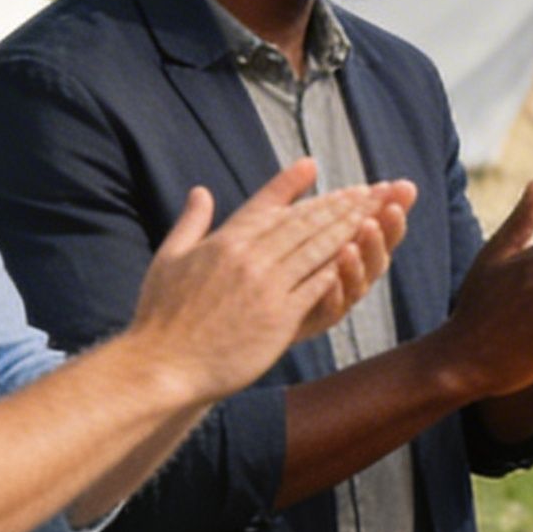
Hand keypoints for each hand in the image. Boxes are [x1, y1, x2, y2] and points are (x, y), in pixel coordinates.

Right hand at [125, 162, 417, 398]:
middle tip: (364, 190)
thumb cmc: (160, 317)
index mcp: (224, 242)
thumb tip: (200, 191)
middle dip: (337, 205)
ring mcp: (265, 287)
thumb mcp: (168, 259)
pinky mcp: (278, 317)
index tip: (314, 166)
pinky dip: (337, 269)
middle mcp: (248, 258)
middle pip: (301, 223)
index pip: (265, 204)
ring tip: (371, 215)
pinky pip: (315, 286)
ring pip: (315, 249)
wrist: (163, 365)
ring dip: (347, 229)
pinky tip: (357, 257)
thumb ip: (190, 223)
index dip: (292, 184)